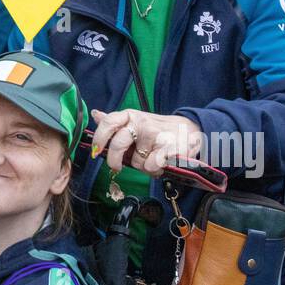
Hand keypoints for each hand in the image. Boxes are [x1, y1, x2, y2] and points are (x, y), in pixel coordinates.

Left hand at [89, 108, 204, 177]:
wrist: (190, 131)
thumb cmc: (157, 130)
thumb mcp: (135, 122)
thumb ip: (115, 123)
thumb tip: (95, 114)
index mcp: (130, 116)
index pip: (109, 122)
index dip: (99, 138)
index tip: (95, 151)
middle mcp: (141, 123)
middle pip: (118, 145)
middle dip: (114, 160)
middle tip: (116, 167)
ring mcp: (155, 134)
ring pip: (136, 162)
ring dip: (142, 166)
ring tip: (151, 158)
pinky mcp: (168, 147)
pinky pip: (151, 167)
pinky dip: (154, 170)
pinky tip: (161, 163)